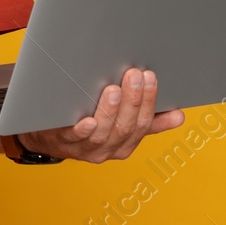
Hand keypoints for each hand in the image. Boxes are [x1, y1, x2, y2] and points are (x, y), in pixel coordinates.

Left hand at [8, 68, 183, 163]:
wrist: (46, 136)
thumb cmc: (88, 123)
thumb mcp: (120, 123)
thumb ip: (148, 120)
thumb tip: (179, 115)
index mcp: (125, 144)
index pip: (143, 124)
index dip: (148, 101)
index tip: (151, 77)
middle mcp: (108, 149)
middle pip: (125, 127)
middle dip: (132, 100)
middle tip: (134, 74)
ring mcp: (85, 148)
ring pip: (103, 133)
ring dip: (110, 111)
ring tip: (113, 89)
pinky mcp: (62, 143)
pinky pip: (73, 138)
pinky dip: (82, 130)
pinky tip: (87, 121)